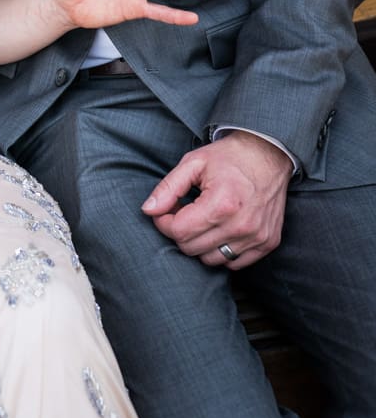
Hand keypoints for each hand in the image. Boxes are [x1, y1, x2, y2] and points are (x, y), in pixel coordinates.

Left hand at [142, 132, 292, 268]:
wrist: (269, 154)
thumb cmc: (230, 157)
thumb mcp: (194, 162)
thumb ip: (168, 188)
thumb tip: (148, 210)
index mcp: (222, 204)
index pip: (179, 232)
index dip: (165, 221)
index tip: (166, 210)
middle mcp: (242, 225)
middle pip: (192, 248)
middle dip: (180, 232)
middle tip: (183, 212)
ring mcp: (257, 237)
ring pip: (211, 259)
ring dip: (200, 243)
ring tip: (203, 220)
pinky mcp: (268, 243)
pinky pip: (235, 263)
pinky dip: (223, 251)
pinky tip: (221, 229)